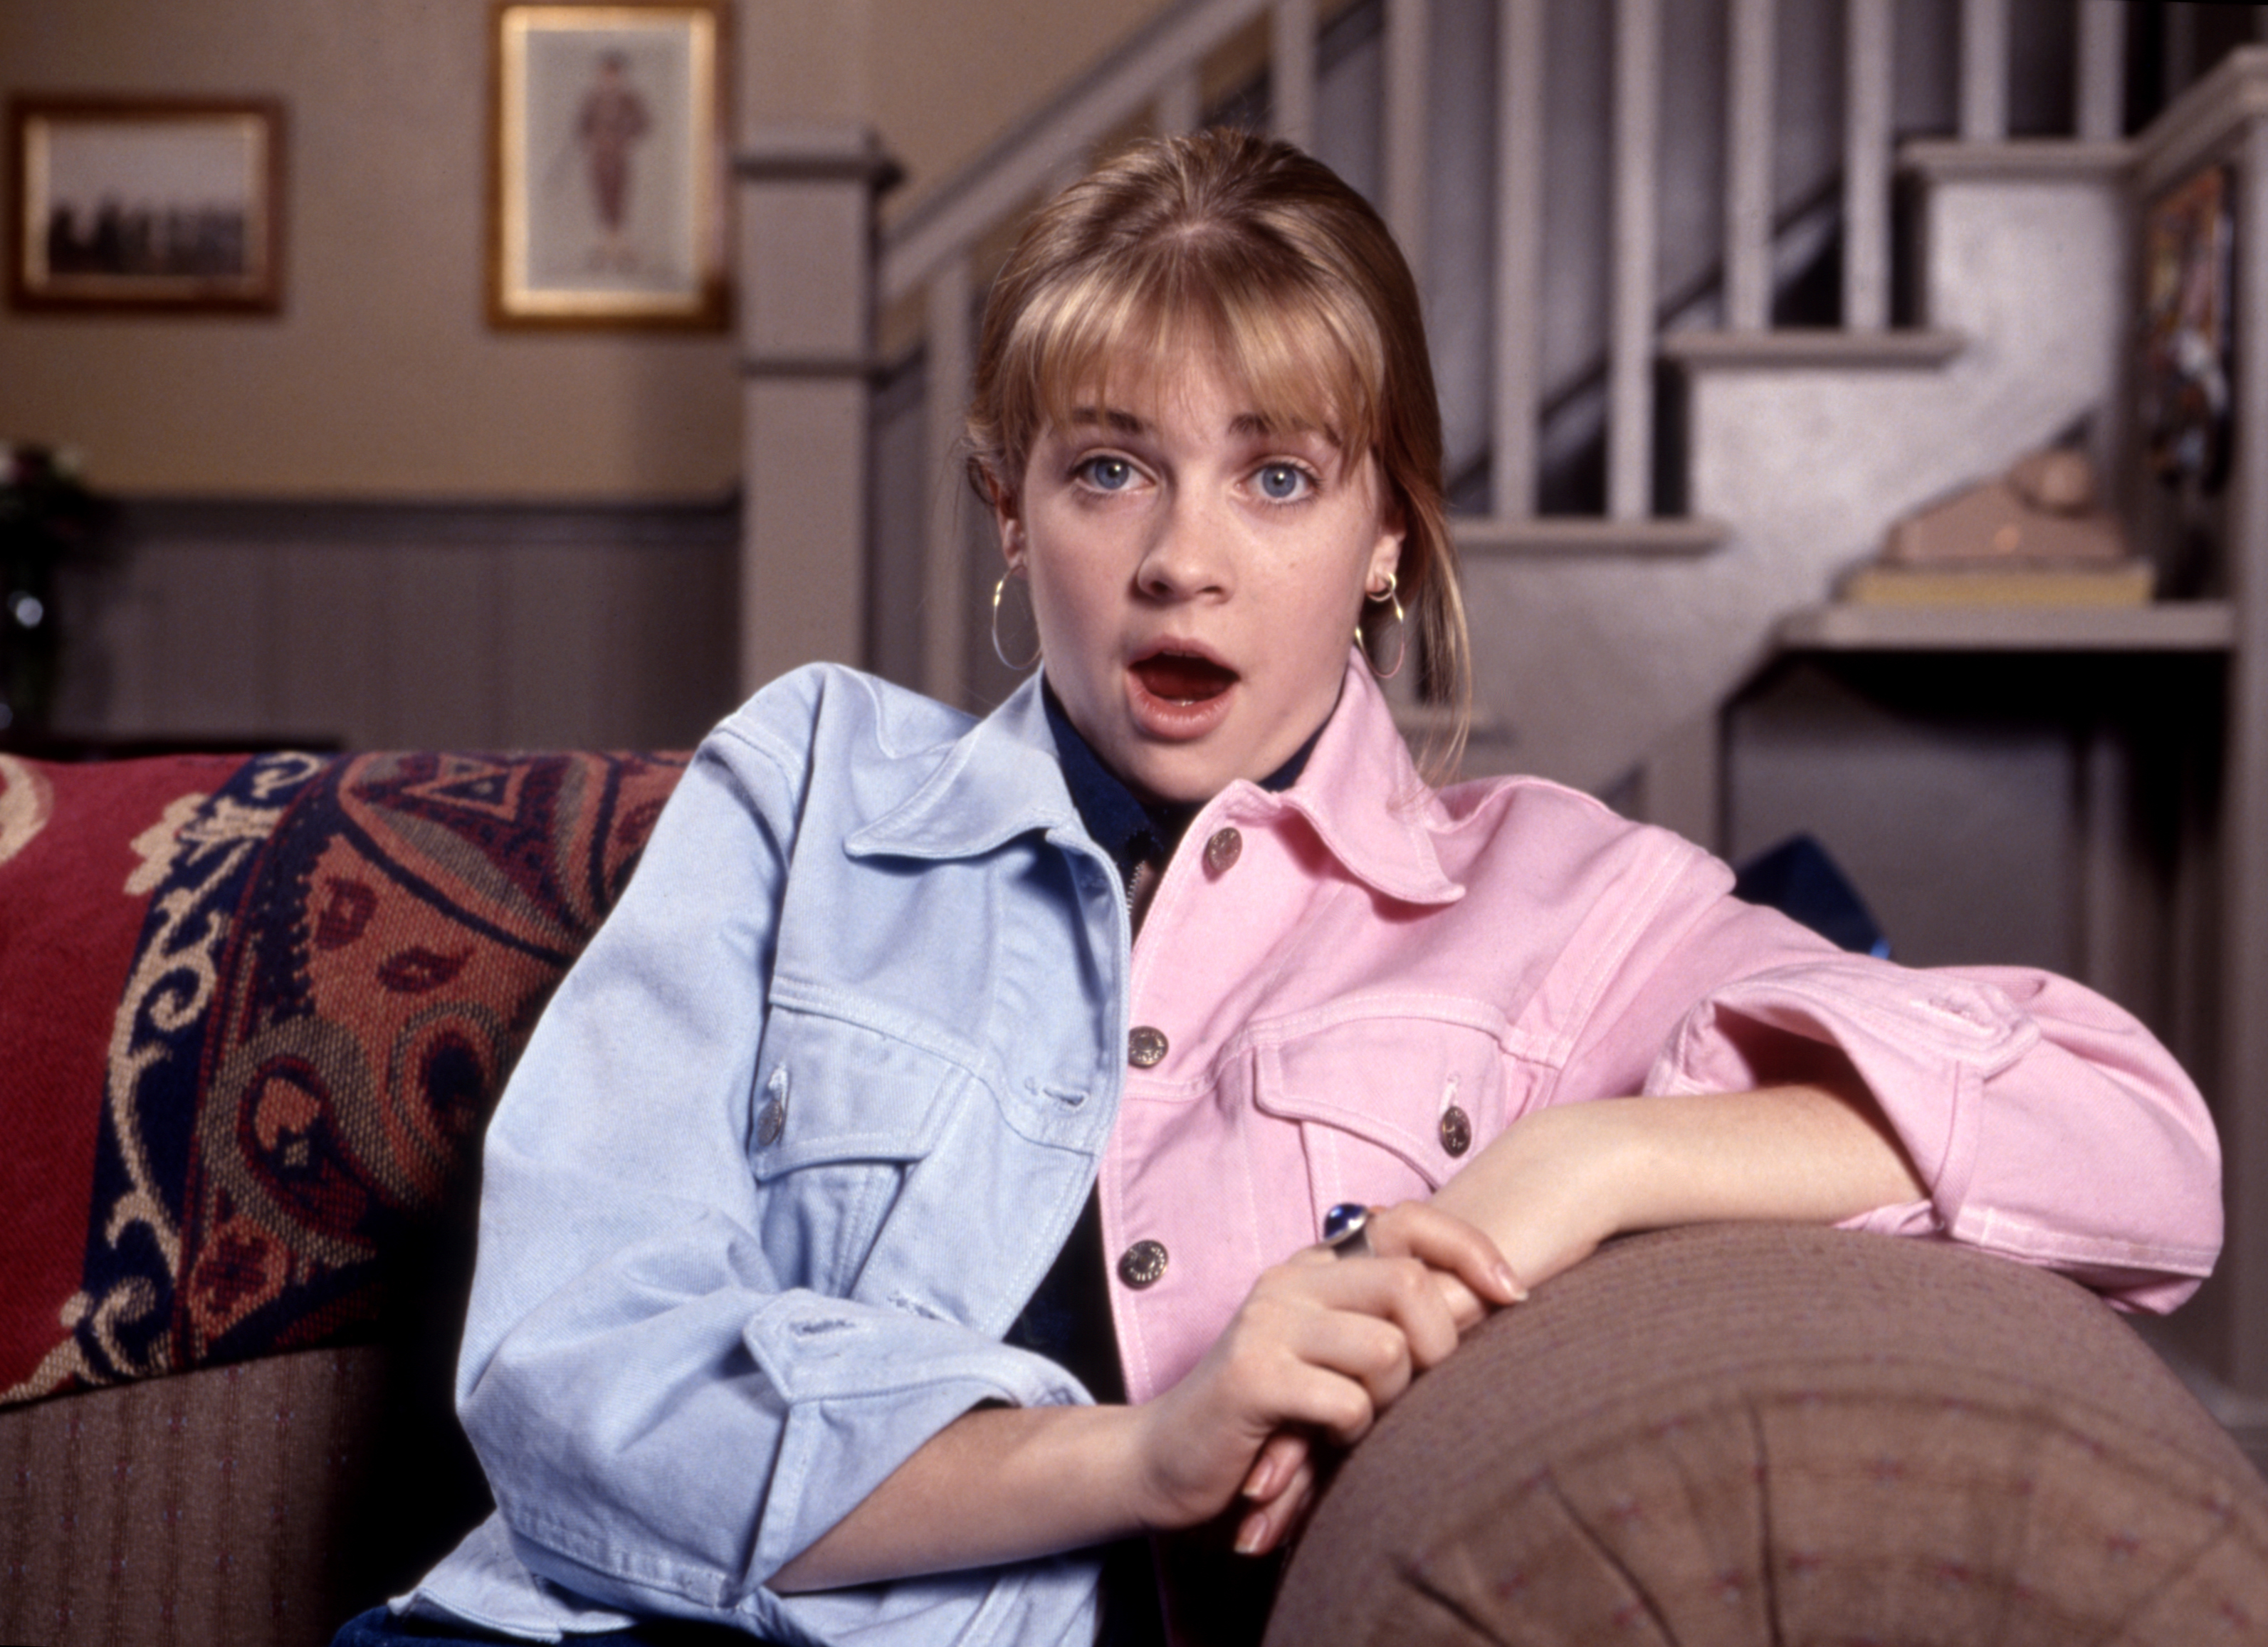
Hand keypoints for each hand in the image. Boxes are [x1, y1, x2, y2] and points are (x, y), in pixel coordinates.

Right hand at [1136, 1202, 1522, 1556]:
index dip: (1471, 1249)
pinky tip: (1324, 1442)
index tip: (1513, 1296)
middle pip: (1410, 1283)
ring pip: (1388, 1348)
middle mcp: (1290, 1280)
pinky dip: (1353, 1432)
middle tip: (1417, 1391)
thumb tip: (1482, 1302)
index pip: (1407, 1220)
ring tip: (1358, 1421)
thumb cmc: (1266, 1413)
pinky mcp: (1252, 1376)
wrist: (1165, 1457)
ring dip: (1391, 1399)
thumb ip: (1391, 1322)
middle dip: (1437, 1346)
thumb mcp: (1334, 1357)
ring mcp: (1267, 1324)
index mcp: (1313, 1265)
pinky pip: (1347, 1401)